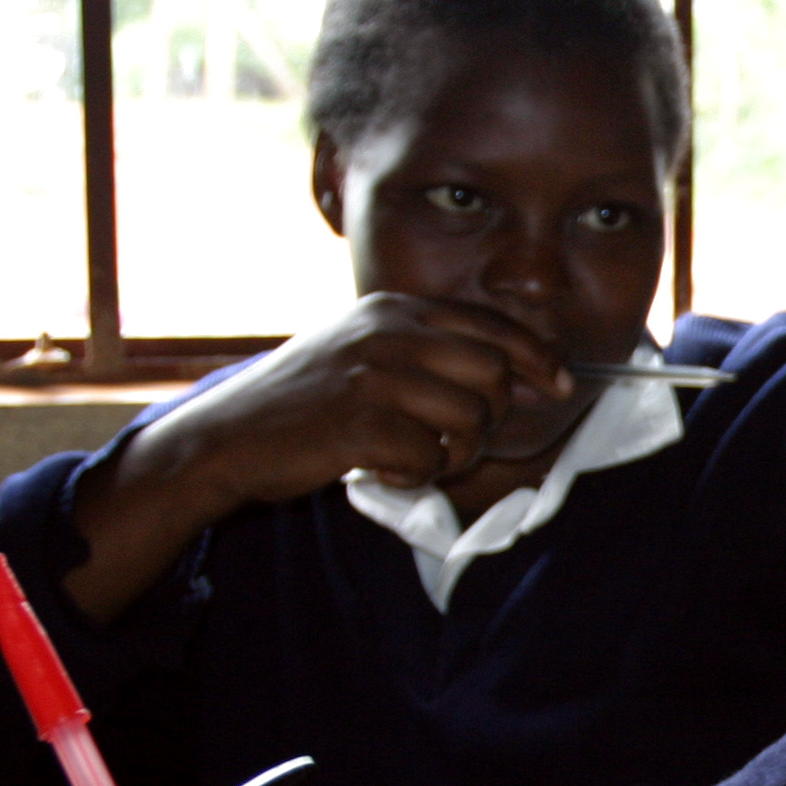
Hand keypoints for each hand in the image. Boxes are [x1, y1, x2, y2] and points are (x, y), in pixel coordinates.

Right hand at [64, 293, 572, 622]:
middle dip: (488, 419)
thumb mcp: (363, 351)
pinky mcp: (360, 422)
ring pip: (472, 420)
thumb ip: (431, 354)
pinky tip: (382, 469)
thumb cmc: (305, 403)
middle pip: (494, 375)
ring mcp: (374, 375)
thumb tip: (522, 377)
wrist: (227, 437)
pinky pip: (431, 457)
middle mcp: (388, 332)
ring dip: (454, 454)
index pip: (491, 325)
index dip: (537, 356)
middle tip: (450, 441)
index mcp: (393, 309)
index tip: (558, 384)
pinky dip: (416, 475)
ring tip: (412, 457)